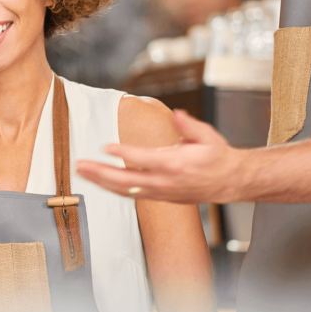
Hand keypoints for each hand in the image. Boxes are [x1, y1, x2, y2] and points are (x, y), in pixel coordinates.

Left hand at [76, 110, 246, 203]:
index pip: (145, 159)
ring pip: (126, 190)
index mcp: (176, 164)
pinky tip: (100, 182)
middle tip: (81, 164)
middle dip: (101, 173)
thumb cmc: (217, 157)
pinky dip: (113, 189)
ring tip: (82, 172)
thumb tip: (177, 114)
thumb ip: (190, 126)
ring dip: (101, 182)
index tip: (106, 147)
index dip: (124, 153)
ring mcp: (161, 192)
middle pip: (127, 180)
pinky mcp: (159, 197)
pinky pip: (132, 194)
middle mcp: (165, 181)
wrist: (229, 182)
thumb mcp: (208, 136)